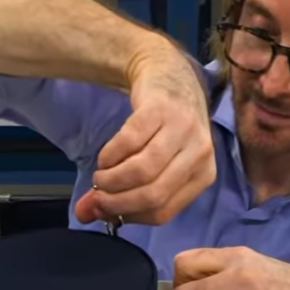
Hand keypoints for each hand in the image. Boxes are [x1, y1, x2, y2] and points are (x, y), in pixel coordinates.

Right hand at [75, 40, 215, 225]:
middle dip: (117, 201)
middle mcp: (200, 154)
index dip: (129, 214)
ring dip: (112, 179)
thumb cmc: (164, 130)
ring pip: (143, 171)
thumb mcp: (155, 166)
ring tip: (100, 176)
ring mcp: (183, 130)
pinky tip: (105, 157)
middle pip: (154, 194)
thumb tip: (86, 214)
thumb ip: (124, 195)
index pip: (163, 212)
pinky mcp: (161, 109)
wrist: (169, 75)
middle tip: (97, 195)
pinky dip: (111, 154)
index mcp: (203, 176)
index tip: (104, 210)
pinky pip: (130, 142)